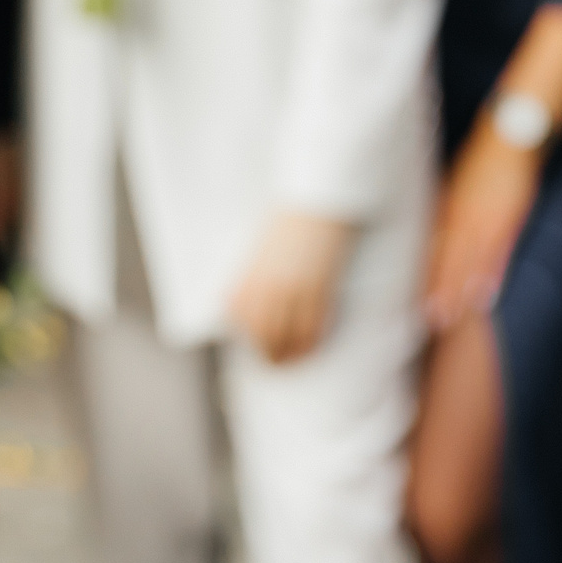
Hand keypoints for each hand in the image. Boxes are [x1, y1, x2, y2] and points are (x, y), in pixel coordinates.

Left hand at [229, 210, 355, 363]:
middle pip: (263, 335)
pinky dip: (312, 341)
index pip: (241, 320)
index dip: (248, 338)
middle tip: (274, 361)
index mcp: (249, 275)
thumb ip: (252, 274)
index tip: (256, 345)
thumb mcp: (262, 246)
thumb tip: (242, 301)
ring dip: (290, 354)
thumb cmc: (291, 218)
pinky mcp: (318, 288)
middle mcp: (268, 287)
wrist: (320, 200)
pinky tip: (313, 345)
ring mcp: (294, 289)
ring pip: (288, 336)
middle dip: (268, 353)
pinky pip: (313, 326)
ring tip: (293, 360)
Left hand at [421, 128, 541, 332]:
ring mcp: (487, 221)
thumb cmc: (482, 159)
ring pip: (471, 263)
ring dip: (462, 291)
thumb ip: (445, 206)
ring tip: (455, 316)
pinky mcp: (509, 220)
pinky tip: (487, 295)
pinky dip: (492, 276)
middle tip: (432, 320)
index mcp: (450, 209)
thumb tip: (432, 227)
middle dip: (441, 292)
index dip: (428, 277)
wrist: (510, 138)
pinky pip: (498, 253)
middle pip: (450, 262)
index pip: (435, 250)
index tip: (419, 301)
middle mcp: (464, 218)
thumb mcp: (456, 182)